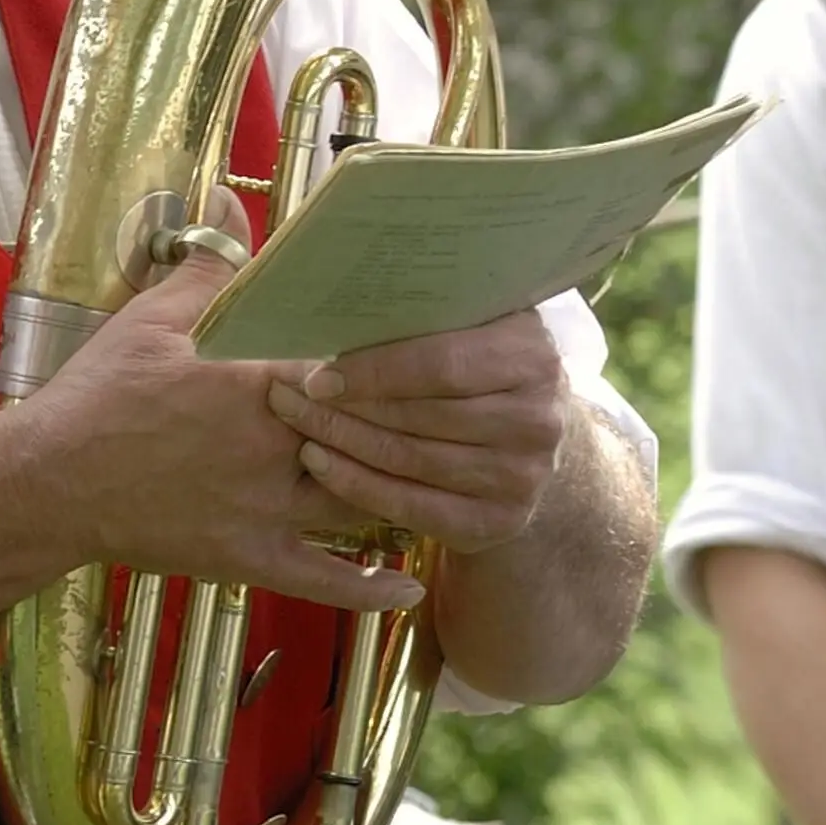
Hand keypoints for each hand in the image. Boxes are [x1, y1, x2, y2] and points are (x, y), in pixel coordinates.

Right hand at [15, 252, 425, 615]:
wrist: (48, 483)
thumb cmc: (98, 396)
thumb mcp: (151, 320)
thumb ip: (207, 268)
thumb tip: (228, 201)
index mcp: (256, 384)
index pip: (348, 368)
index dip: (387, 358)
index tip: (420, 343)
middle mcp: (274, 450)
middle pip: (367, 434)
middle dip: (407, 421)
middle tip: (448, 408)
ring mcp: (266, 510)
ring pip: (359, 499)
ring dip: (398, 488)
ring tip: (436, 478)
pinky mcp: (248, 557)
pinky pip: (322, 581)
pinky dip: (367, 588)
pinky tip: (408, 590)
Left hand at [270, 305, 571, 554]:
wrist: (527, 437)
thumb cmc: (481, 368)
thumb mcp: (474, 329)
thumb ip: (429, 317)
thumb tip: (340, 303)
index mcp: (531, 357)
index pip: (441, 365)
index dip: (374, 371)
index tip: (317, 375)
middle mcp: (536, 420)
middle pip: (420, 416)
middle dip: (346, 408)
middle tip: (289, 400)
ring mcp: (521, 476)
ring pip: (410, 461)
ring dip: (343, 445)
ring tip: (298, 427)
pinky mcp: (499, 521)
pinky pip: (412, 506)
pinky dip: (357, 486)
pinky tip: (321, 464)